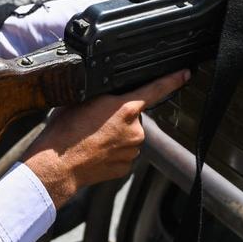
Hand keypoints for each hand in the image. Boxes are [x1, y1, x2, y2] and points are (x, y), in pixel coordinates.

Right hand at [24, 70, 189, 207]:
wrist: (57, 165)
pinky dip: (112, 152)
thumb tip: (108, 95)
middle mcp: (134, 130)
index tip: (185, 74)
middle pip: (133, 116)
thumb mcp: (81, 101)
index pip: (156, 89)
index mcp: (125, 108)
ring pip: (128, 137)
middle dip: (119, 117)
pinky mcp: (126, 166)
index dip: (172, 80)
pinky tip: (95, 152)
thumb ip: (103, 96)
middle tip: (95, 122)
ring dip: (115, 136)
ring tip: (91, 138)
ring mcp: (132, 150)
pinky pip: (124, 154)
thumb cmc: (65, 132)